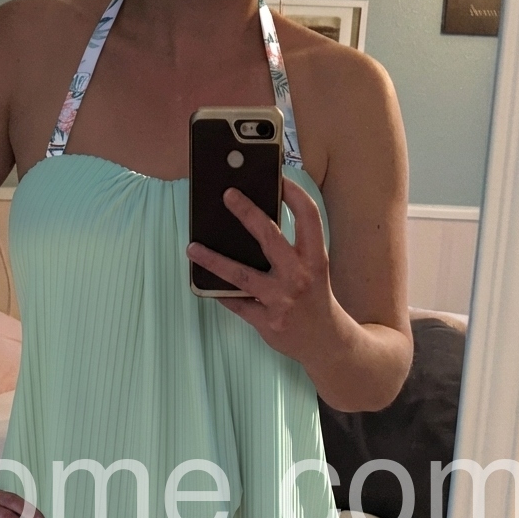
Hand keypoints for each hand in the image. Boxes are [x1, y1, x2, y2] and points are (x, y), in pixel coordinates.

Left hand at [186, 177, 346, 368]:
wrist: (325, 341)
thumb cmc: (315, 299)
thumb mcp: (314, 269)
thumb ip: (293, 248)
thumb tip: (254, 221)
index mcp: (316, 258)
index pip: (308, 217)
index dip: (294, 193)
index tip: (278, 176)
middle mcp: (300, 276)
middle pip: (270, 237)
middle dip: (247, 213)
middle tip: (227, 194)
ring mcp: (282, 300)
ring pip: (241, 275)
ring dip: (213, 260)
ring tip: (192, 247)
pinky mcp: (267, 321)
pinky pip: (236, 303)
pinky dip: (219, 292)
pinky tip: (202, 282)